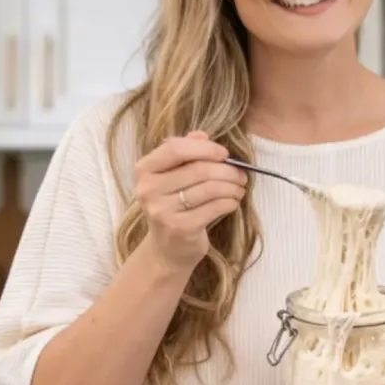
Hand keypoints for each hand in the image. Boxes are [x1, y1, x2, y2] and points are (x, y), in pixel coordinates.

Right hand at [134, 132, 246, 276]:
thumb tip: (202, 135)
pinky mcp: (180, 228)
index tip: (224, 154)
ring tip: (239, 187)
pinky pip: (214, 207)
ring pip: (209, 188)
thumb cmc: (173, 206)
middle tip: (240, 174)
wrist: (167, 249)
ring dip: (232, 186)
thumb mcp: (173, 177)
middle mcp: (148, 189)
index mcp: (144, 170)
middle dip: (226, 170)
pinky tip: (232, 202)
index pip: (175, 148)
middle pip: (198, 169)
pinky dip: (229, 202)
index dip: (205, 148)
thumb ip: (185, 153)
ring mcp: (162, 210)